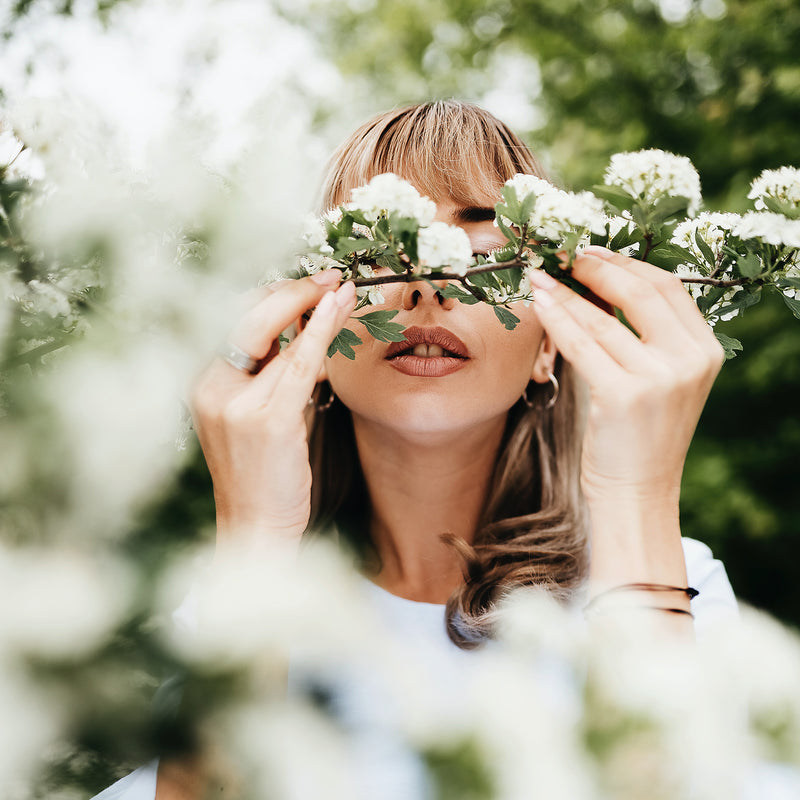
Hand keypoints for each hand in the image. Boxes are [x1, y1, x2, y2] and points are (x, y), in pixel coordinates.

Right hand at [190, 271, 355, 548]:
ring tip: (344, 288)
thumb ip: (272, 375)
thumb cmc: (262, 473)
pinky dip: (320, 331)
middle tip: (332, 277)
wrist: (255, 528)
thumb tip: (304, 332)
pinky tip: (338, 309)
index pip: (236, 320)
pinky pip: (298, 363)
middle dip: (294, 290)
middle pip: (251, 317)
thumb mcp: (258, 415)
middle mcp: (211, 386)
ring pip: (279, 337)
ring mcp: (235, 404)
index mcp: (204, 382)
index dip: (274, 294)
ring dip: (316, 306)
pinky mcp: (266, 420)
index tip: (309, 282)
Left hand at [528, 246, 723, 587]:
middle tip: (563, 256)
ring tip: (540, 277)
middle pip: (641, 291)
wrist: (636, 494)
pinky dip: (558, 320)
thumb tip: (596, 289)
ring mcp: (660, 377)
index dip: (626, 264)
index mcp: (704, 350)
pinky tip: (539, 304)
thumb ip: (643, 338)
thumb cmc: (637, 437)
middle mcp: (690, 359)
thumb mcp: (656, 381)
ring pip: (604, 319)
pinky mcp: (625, 395)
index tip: (591, 253)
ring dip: (567, 292)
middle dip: (597, 268)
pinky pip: (583, 344)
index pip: (667, 288)